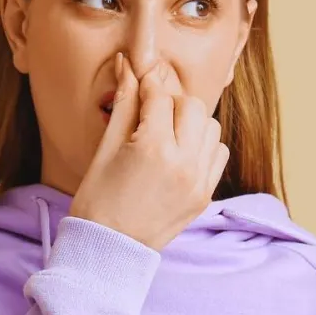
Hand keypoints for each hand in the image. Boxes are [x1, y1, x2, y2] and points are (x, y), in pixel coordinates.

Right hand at [70, 53, 229, 250]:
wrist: (109, 249)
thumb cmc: (97, 199)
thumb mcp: (105, 149)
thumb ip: (123, 104)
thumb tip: (128, 65)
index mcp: (153, 149)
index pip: (160, 97)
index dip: (147, 85)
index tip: (139, 81)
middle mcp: (183, 163)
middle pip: (192, 106)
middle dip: (171, 102)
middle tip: (150, 113)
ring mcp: (199, 181)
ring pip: (210, 127)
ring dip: (190, 122)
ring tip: (165, 134)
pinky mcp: (206, 195)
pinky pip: (218, 153)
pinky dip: (203, 145)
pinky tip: (179, 153)